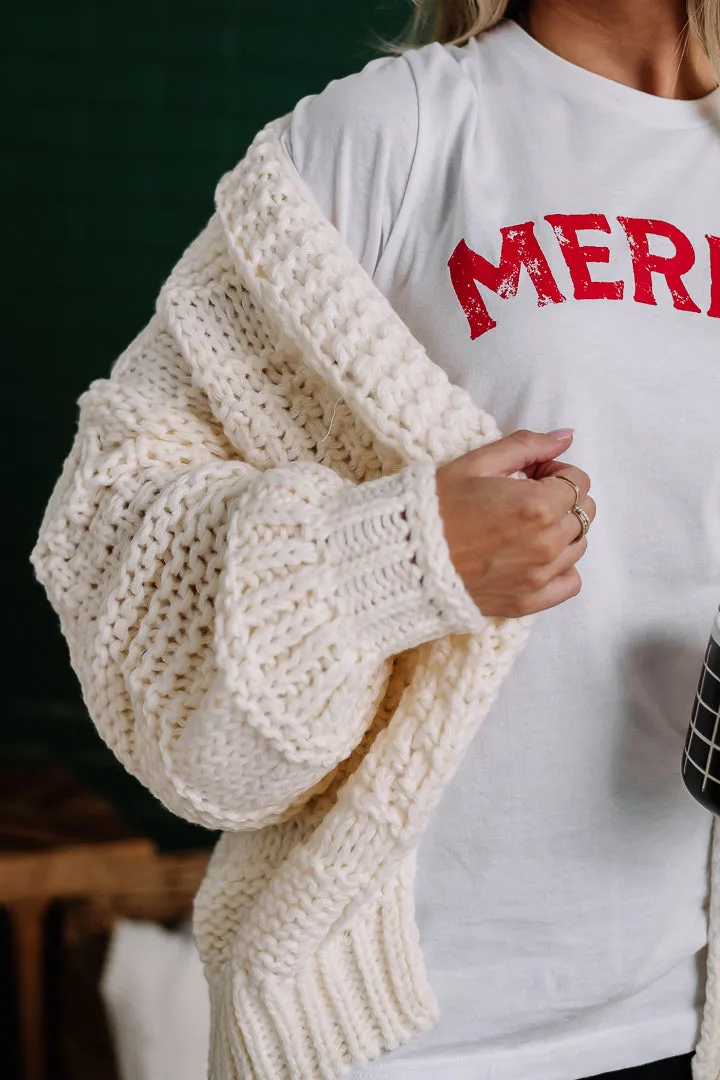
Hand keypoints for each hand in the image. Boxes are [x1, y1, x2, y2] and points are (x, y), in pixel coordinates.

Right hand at [434, 429, 595, 617]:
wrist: (404, 558)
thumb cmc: (434, 507)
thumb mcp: (475, 463)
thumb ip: (526, 446)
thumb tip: (565, 436)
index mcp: (536, 504)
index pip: (578, 481)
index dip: (556, 472)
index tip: (531, 475)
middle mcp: (545, 543)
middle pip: (584, 513)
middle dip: (561, 499)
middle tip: (525, 498)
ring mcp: (538, 576)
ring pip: (578, 546)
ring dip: (560, 531)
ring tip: (523, 528)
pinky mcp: (527, 601)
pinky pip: (570, 583)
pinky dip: (561, 569)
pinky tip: (534, 557)